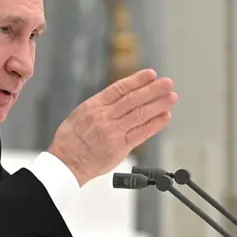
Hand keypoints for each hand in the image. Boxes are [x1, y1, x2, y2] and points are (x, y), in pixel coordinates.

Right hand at [48, 69, 175, 184]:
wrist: (66, 162)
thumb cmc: (70, 140)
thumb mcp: (80, 114)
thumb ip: (101, 106)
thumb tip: (121, 97)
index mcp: (93, 106)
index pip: (119, 88)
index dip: (137, 80)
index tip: (151, 74)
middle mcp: (104, 117)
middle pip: (133, 99)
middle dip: (153, 89)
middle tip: (167, 83)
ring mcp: (112, 132)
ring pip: (139, 114)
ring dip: (158, 105)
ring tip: (171, 97)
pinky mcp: (119, 148)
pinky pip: (141, 133)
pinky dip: (154, 124)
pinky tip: (164, 116)